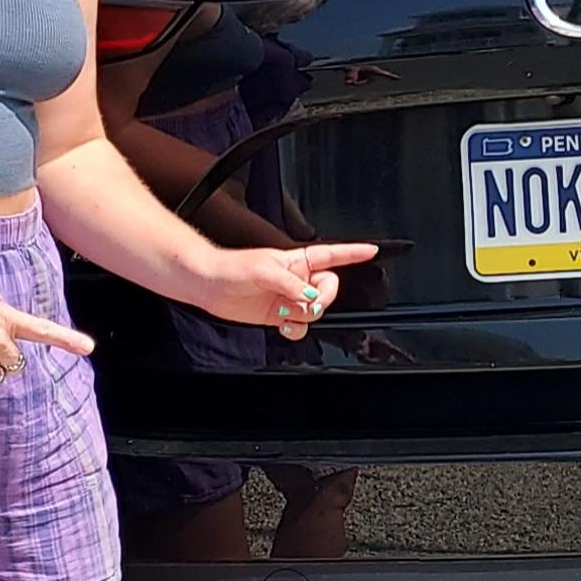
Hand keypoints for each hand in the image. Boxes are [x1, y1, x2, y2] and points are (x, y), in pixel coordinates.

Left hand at [184, 240, 379, 337]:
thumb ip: (292, 285)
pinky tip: (283, 325)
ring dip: (302, 315)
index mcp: (297, 261)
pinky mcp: (278, 315)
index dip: (354, 253)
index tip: (372, 251)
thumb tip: (309, 298)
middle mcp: (296, 279)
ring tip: (282, 310)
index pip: (333, 255)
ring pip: (315, 311)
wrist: (208, 285)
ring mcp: (288, 297)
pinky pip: (300, 326)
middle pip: (329, 290)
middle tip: (306, 302)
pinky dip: (295, 329)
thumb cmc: (232, 268)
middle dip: (322, 299)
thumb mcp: (266, 270)